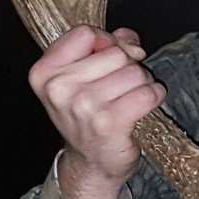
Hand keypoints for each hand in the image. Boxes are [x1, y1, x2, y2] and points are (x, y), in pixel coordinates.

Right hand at [27, 25, 165, 198]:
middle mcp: (59, 88)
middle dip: (128, 65)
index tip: (112, 55)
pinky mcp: (108, 123)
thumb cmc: (86, 119)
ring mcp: (83, 106)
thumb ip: (103, 48)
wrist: (90, 164)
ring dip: (142, 83)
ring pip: (134, 72)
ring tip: (130, 99)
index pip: (84, 33)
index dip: (106, 41)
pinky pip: (146, 93)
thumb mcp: (81, 79)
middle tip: (121, 87)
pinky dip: (153, 96)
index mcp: (44, 72)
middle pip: (114, 52)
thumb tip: (127, 37)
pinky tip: (143, 106)